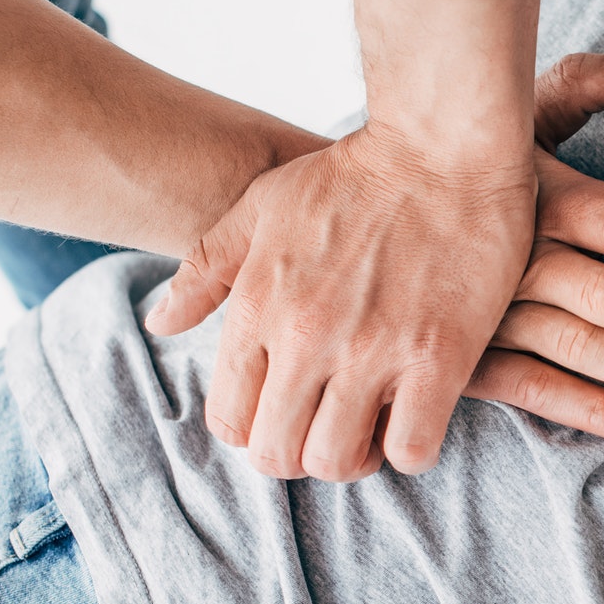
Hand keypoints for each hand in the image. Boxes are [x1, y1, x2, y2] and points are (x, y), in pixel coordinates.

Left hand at [146, 110, 536, 481]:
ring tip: (374, 427)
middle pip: (278, 454)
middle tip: (329, 430)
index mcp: (259, 307)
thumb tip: (161, 322)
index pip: (229, 418)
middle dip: (298, 455)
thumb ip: (207, 268)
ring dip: (353, 458)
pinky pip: (413, 448)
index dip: (254, 430)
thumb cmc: (356, 172)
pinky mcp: (439, 358)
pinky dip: (411, 450)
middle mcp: (307, 339)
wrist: (442, 142)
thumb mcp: (262, 205)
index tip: (287, 413)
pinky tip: (418, 416)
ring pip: (338, 461)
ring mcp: (374, 352)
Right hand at [463, 52, 603, 440]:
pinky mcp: (464, 360)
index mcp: (535, 196)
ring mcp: (489, 314)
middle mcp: (516, 258)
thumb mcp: (510, 118)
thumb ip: (581, 88)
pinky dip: (592, 410)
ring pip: (587, 348)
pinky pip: (535, 390)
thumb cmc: (447, 163)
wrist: (341, 217)